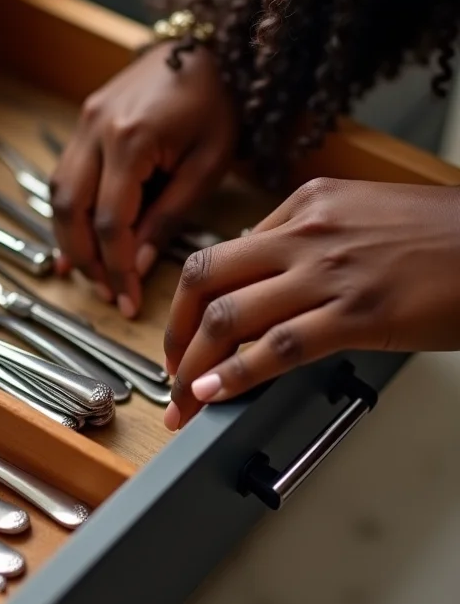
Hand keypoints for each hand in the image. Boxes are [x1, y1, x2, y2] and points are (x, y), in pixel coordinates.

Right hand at [49, 42, 236, 317]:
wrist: (208, 48)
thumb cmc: (216, 103)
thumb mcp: (206, 166)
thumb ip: (168, 217)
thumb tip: (138, 264)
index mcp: (130, 140)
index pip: (110, 222)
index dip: (117, 267)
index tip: (127, 299)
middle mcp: (95, 129)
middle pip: (69, 211)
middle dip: (85, 259)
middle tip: (105, 291)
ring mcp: (84, 123)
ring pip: (58, 195)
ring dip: (69, 239)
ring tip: (89, 272)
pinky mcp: (84, 122)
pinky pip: (64, 176)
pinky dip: (68, 213)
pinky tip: (76, 239)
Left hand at [163, 177, 459, 429]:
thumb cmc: (439, 236)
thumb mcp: (359, 215)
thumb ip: (302, 237)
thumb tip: (258, 268)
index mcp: (304, 205)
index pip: (219, 255)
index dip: (190, 304)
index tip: (184, 335)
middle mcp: (305, 233)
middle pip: (204, 279)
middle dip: (175, 332)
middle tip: (170, 369)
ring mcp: (328, 272)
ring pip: (229, 316)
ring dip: (194, 365)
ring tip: (184, 398)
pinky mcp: (357, 313)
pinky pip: (277, 346)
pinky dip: (236, 374)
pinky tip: (214, 394)